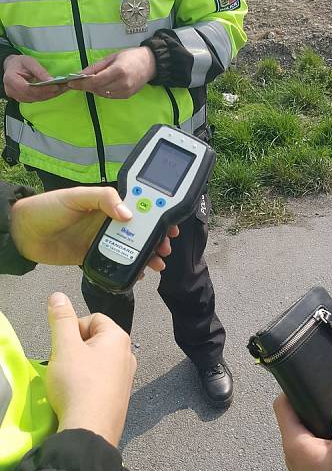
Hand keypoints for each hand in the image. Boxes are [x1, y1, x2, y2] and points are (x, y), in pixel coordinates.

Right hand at [3, 55, 68, 102]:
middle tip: (63, 87)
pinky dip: (48, 95)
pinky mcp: (24, 99)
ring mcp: (18, 97)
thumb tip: (51, 80)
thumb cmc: (19, 63)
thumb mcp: (29, 61)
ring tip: (63, 89)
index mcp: (11, 79)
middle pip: (33, 96)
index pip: (27, 89)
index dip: (42, 89)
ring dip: (51, 95)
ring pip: (37, 99)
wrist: (12, 67)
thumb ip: (39, 71)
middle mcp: (12, 91)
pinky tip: (56, 91)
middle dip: (50, 92)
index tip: (55, 86)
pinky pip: (37, 99)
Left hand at [10, 186, 178, 267]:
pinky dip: (129, 269)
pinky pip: (116, 264)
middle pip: (140, 231)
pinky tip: (138, 273)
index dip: (156, 214)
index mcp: (107, 203)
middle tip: (166, 248)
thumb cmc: (46, 208)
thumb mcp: (76, 196)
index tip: (170, 224)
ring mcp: (101, 240)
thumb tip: (128, 213)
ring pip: (131, 248)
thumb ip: (103, 199)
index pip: (138, 206)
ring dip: (147, 255)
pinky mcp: (93, 257)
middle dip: (156, 239)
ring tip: (157, 263)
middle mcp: (107, 221)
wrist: (22, 233)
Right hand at [46, 293, 135, 445]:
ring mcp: (127, 378)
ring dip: (80, 366)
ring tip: (69, 381)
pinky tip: (78, 395)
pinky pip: (101, 381)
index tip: (63, 346)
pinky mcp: (120, 398)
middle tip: (63, 363)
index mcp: (119, 338)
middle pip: (96, 340)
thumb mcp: (64, 346)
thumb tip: (59, 296)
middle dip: (76, 348)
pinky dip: (88, 383)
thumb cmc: (78, 383)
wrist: (90, 430)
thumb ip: (61, 319)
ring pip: (97, 361)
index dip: (73, 328)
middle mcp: (128, 355)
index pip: (93, 318)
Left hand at [67, 47, 155, 98]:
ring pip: (102, 94)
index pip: (95, 81)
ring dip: (94, 89)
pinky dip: (102, 91)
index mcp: (118, 71)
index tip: (71, 83)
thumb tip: (80, 74)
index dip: (82, 84)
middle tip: (78, 82)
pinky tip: (101, 85)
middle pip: (97, 89)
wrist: (149, 64)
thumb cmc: (130, 57)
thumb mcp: (111, 57)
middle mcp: (122, 83)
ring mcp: (125, 91)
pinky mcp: (126, 96)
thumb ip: (95, 67)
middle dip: (86, 86)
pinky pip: (109, 96)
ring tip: (90, 82)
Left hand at [274, 386, 331, 470]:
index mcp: (294, 443)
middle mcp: (295, 454)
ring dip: (324, 421)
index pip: (281, 406)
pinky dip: (330, 437)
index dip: (293, 389)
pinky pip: (319, 446)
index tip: (310, 379)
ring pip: (310, 432)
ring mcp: (305, 465)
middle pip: (297, 417)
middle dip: (313, 404)